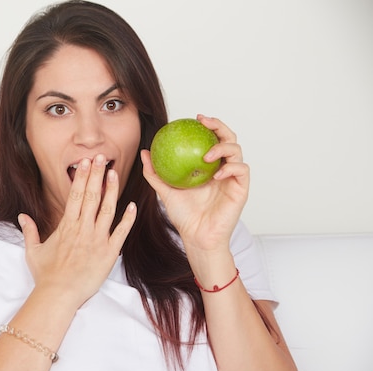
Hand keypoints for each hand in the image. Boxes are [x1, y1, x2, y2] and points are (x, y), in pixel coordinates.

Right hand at [19, 154, 136, 307]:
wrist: (59, 295)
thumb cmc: (46, 275)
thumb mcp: (33, 251)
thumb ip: (29, 230)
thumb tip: (22, 216)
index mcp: (66, 226)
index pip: (75, 195)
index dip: (82, 177)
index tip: (86, 163)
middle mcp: (82, 229)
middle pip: (91, 196)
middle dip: (96, 175)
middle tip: (101, 157)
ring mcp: (97, 240)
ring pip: (107, 209)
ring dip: (112, 190)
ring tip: (115, 173)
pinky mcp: (109, 253)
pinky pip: (121, 232)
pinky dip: (127, 219)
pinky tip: (132, 206)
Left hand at [141, 115, 248, 251]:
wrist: (196, 237)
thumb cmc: (184, 216)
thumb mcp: (165, 191)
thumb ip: (155, 173)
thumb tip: (145, 152)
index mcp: (208, 166)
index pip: (211, 139)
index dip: (208, 126)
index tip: (194, 119)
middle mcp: (223, 168)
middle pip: (228, 139)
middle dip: (219, 126)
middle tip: (204, 123)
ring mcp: (233, 178)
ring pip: (237, 151)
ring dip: (223, 147)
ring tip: (207, 154)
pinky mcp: (241, 189)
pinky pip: (241, 171)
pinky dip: (231, 167)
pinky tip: (217, 172)